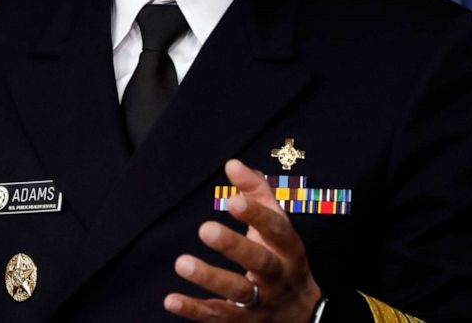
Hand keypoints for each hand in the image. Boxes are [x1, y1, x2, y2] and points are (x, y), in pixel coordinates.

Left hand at [164, 159, 321, 321]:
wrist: (300, 314)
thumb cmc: (281, 255)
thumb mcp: (276, 222)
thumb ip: (256, 191)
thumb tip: (232, 164)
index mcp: (288, 248)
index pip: (276, 230)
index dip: (257, 216)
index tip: (233, 201)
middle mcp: (278, 276)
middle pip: (259, 262)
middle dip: (234, 246)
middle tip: (205, 229)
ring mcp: (261, 302)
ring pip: (238, 292)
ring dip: (209, 278)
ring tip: (182, 262)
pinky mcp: (242, 321)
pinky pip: (218, 316)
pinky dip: (194, 310)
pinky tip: (171, 299)